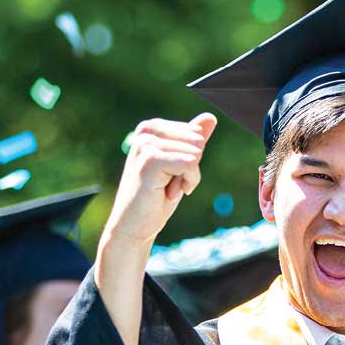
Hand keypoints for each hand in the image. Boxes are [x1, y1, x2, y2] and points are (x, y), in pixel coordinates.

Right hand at [104, 113, 216, 248]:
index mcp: (150, 128)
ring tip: (165, 189)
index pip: (195, 133)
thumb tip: (210, 117)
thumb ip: (192, 140)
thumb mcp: (179, 165)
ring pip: (195, 153)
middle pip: (196, 141)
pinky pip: (191, 164)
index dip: (191, 158)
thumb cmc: (156, 197)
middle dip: (191, 167)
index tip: (171, 174)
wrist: (134, 226)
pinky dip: (189, 182)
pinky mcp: (150, 160)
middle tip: (168, 184)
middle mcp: (145, 131)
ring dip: (188, 178)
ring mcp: (145, 145)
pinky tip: (170, 194)